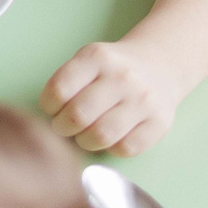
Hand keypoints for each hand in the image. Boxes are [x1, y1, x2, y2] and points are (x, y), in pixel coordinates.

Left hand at [40, 37, 184, 155]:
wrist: (158, 65)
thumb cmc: (110, 69)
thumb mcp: (86, 61)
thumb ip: (66, 83)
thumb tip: (47, 119)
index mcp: (97, 58)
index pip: (59, 90)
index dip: (48, 106)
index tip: (52, 109)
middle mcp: (122, 77)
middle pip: (78, 116)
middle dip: (62, 127)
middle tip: (64, 127)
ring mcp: (144, 100)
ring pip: (101, 136)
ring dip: (84, 141)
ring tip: (84, 135)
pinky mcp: (160, 122)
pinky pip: (125, 149)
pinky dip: (110, 149)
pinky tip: (109, 138)